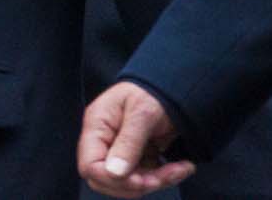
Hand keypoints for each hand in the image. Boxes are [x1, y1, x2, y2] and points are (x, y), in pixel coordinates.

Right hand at [78, 81, 193, 195]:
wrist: (172, 87)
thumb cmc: (152, 93)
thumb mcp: (142, 114)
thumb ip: (128, 143)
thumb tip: (114, 173)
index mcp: (97, 126)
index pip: (90, 165)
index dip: (113, 179)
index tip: (141, 179)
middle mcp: (104, 141)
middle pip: (105, 179)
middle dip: (136, 185)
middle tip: (163, 176)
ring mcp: (119, 151)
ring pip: (128, 183)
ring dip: (156, 182)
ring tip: (180, 168)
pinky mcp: (136, 157)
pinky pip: (144, 178)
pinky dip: (164, 177)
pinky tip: (181, 167)